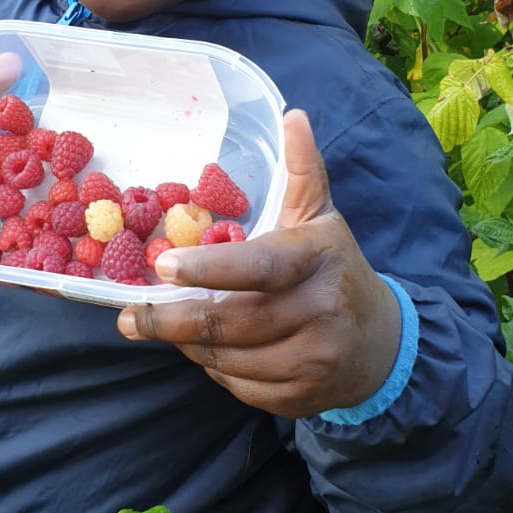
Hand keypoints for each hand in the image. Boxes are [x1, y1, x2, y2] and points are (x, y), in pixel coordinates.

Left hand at [116, 109, 402, 419]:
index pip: (258, 268)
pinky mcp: (303, 397)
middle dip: (172, 321)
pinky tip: (209, 352)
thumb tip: (293, 115)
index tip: (161, 266)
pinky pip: (240, 388)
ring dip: (191, 346)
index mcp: (317, 259)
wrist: (381, 344)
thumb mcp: (320, 216)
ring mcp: (313, 359)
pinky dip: (214, 372)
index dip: (208, 269)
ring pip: (228, 360)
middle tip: (131, 315)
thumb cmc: (334, 269)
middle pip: (231, 324)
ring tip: (173, 327)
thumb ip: (302, 169)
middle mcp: (320, 311)